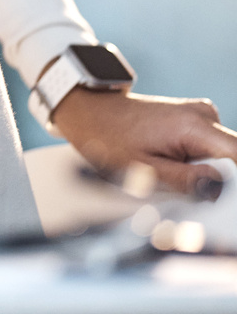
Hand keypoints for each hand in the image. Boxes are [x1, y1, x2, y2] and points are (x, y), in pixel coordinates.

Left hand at [52, 88, 236, 197]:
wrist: (90, 111)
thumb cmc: (108, 138)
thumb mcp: (144, 170)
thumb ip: (187, 182)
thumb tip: (221, 189)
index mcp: (194, 126)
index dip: (235, 184)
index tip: (224, 203)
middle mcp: (204, 115)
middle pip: (233, 157)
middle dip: (221, 181)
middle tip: (191, 195)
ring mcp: (201, 115)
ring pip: (223, 155)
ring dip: (209, 173)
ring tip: (176, 179)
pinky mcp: (196, 120)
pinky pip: (211, 148)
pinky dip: (200, 163)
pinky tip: (177, 169)